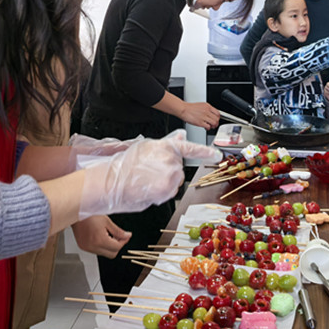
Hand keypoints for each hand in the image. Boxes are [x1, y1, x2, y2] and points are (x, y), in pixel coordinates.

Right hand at [72, 215, 130, 257]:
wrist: (75, 212)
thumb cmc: (90, 214)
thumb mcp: (107, 221)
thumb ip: (118, 231)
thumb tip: (127, 236)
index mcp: (99, 240)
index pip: (117, 247)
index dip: (124, 242)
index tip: (126, 236)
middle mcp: (92, 247)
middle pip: (111, 254)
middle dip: (117, 246)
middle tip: (120, 236)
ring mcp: (86, 248)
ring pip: (104, 253)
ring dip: (109, 246)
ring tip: (109, 234)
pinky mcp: (82, 246)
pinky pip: (96, 251)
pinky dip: (101, 246)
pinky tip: (101, 236)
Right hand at [79, 129, 219, 218]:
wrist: (110, 182)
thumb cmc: (123, 165)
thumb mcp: (144, 148)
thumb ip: (165, 144)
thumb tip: (180, 136)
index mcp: (166, 146)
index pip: (191, 148)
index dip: (206, 152)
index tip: (218, 155)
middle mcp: (172, 160)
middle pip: (179, 168)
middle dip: (168, 170)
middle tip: (150, 172)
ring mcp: (171, 176)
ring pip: (174, 182)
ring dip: (165, 183)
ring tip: (146, 180)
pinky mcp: (168, 190)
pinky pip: (169, 192)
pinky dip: (161, 192)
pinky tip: (147, 188)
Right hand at [181, 102, 220, 129]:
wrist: (183, 109)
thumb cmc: (190, 108)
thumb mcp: (201, 105)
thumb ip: (207, 109)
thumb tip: (212, 114)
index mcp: (207, 106)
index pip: (218, 113)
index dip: (218, 118)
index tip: (216, 119)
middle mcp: (206, 111)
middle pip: (217, 119)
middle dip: (216, 123)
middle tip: (214, 124)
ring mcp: (203, 117)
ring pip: (214, 123)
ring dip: (213, 126)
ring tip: (210, 126)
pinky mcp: (200, 122)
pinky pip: (208, 126)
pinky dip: (208, 128)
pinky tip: (206, 127)